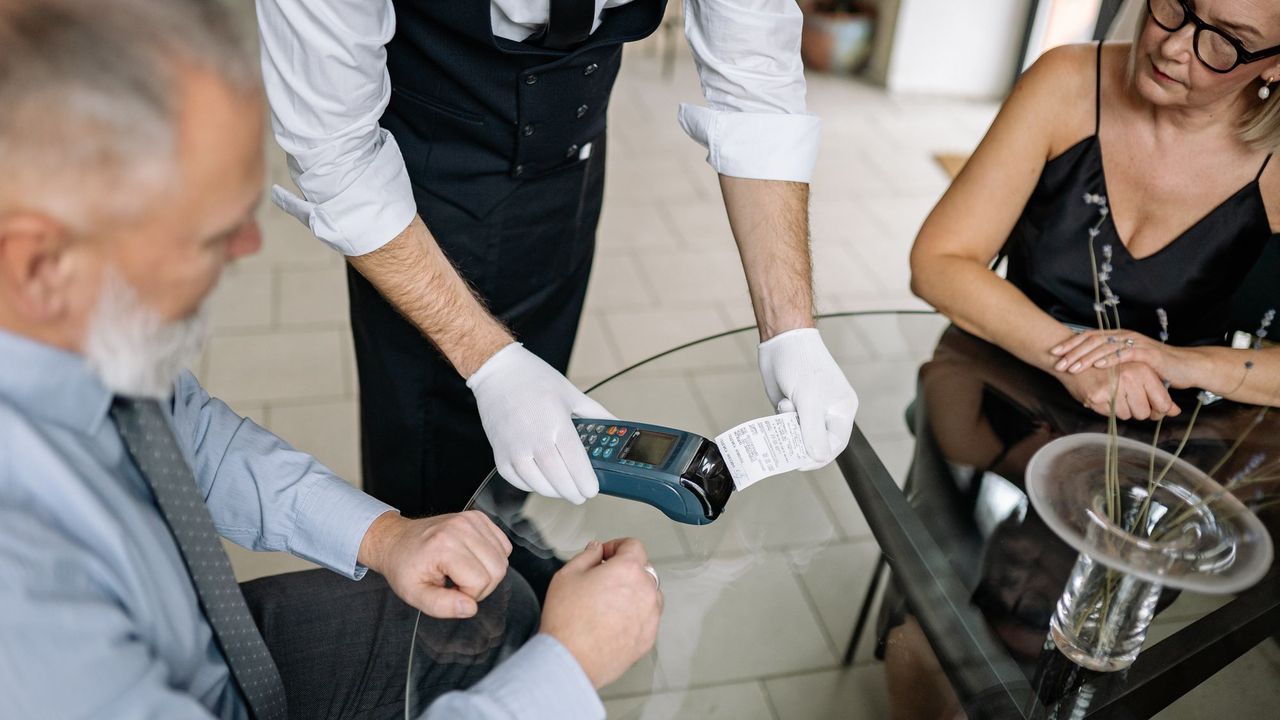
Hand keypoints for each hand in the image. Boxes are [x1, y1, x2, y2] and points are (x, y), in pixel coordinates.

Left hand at [358, 511, 511, 618]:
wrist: (396, 541)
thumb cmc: (404, 566)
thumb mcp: (414, 595)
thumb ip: (441, 606)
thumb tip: (470, 607)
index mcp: (445, 545)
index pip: (480, 581)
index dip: (468, 595)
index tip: (449, 591)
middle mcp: (461, 527)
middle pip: (497, 569)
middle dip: (481, 586)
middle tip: (457, 584)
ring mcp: (472, 519)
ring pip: (503, 558)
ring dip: (487, 572)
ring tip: (463, 571)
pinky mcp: (478, 518)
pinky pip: (504, 545)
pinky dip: (492, 557)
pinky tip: (472, 559)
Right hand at [466, 343, 614, 503]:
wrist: (498, 372)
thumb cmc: (534, 379)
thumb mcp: (571, 393)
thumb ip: (596, 414)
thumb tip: (616, 425)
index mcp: (556, 422)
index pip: (575, 462)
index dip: (586, 481)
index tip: (592, 489)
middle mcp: (534, 437)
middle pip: (558, 478)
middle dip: (573, 492)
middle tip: (581, 495)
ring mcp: (514, 447)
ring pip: (537, 484)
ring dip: (554, 492)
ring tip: (563, 490)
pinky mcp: (499, 453)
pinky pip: (517, 480)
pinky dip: (531, 486)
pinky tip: (541, 482)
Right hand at [540, 538, 662, 688]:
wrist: (570, 660)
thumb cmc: (567, 621)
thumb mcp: (567, 575)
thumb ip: (587, 556)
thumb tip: (596, 549)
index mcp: (628, 570)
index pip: (633, 545)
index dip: (616, 546)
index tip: (605, 555)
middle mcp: (645, 591)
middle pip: (643, 570)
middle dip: (624, 570)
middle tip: (603, 580)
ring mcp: (650, 616)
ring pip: (649, 595)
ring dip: (634, 593)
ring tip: (608, 604)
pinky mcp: (649, 638)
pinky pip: (647, 618)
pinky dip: (635, 616)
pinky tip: (613, 622)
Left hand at [757, 328, 858, 465]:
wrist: (782, 339)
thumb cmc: (802, 363)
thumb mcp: (809, 401)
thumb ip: (813, 431)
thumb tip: (817, 457)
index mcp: (841, 411)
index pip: (834, 445)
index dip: (818, 457)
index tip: (798, 462)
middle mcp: (827, 412)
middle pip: (815, 442)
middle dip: (800, 441)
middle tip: (786, 438)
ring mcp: (808, 410)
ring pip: (797, 435)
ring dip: (787, 428)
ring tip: (786, 406)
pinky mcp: (792, 406)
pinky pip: (785, 425)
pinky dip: (780, 421)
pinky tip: (782, 402)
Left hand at [1051, 329, 1194, 387]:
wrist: (1185, 367)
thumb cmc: (1155, 367)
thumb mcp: (1128, 364)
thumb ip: (1111, 362)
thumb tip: (1087, 369)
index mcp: (1118, 337)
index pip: (1089, 337)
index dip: (1071, 344)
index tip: (1054, 354)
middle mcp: (1125, 336)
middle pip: (1093, 340)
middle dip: (1073, 352)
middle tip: (1058, 364)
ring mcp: (1136, 343)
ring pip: (1106, 346)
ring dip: (1086, 357)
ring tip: (1072, 366)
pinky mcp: (1147, 353)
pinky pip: (1125, 354)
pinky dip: (1110, 359)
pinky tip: (1098, 366)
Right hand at [1056, 363, 1180, 420]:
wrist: (1072, 358)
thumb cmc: (1107, 367)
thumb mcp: (1136, 374)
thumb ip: (1158, 392)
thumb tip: (1175, 411)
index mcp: (1143, 369)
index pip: (1163, 402)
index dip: (1158, 410)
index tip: (1152, 408)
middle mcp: (1130, 377)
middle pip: (1144, 412)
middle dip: (1137, 410)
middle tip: (1126, 399)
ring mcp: (1113, 386)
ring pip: (1127, 415)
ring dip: (1121, 409)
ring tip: (1112, 394)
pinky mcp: (1097, 396)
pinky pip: (1110, 414)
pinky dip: (1107, 408)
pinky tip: (1102, 395)